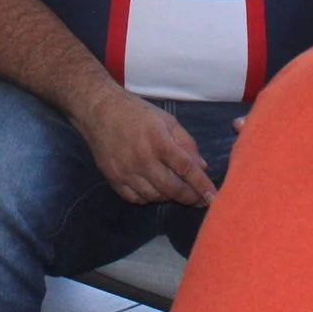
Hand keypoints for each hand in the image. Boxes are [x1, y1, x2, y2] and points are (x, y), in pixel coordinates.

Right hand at [74, 88, 215, 206]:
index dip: (202, 185)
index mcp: (158, 141)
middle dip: (189, 197)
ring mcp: (126, 172)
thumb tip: (201, 167)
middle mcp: (142, 159)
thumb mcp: (166, 120)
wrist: (99, 111)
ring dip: (169, 196)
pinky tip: (155, 189)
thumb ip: (186, 143)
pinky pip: (137, 199)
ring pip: (155, 196)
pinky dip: (149, 198)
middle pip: (171, 189)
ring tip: (176, 189)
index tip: (213, 198)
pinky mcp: (114, 180)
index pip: (186, 169)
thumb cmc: (136, 112)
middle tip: (199, 200)